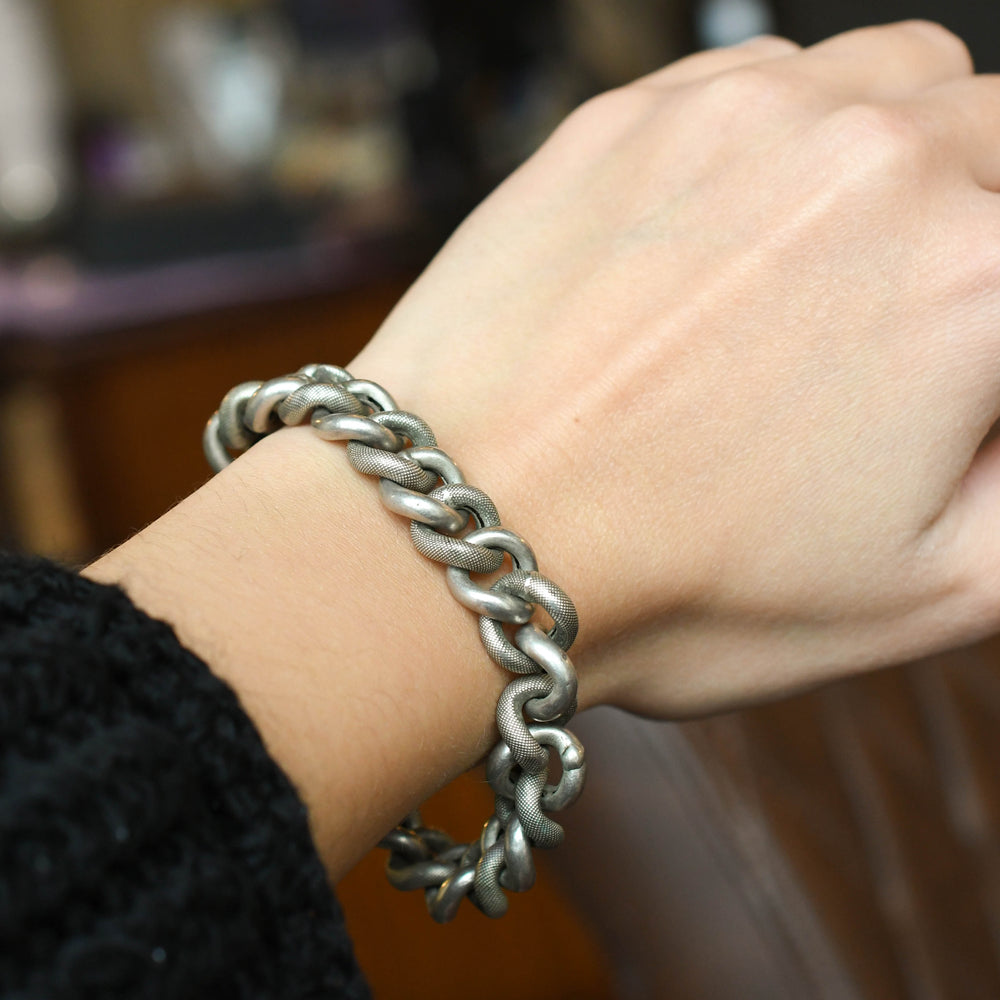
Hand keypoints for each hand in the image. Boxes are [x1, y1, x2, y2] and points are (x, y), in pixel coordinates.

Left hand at [353, 22, 999, 716]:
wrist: (468, 529)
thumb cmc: (676, 580)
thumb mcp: (932, 593)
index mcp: (975, 278)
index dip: (995, 317)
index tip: (955, 366)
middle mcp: (870, 161)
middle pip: (994, 137)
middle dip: (977, 223)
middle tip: (894, 327)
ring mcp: (738, 119)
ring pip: (890, 81)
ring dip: (889, 158)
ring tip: (814, 275)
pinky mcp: (629, 116)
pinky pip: (756, 81)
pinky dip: (775, 139)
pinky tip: (721, 240)